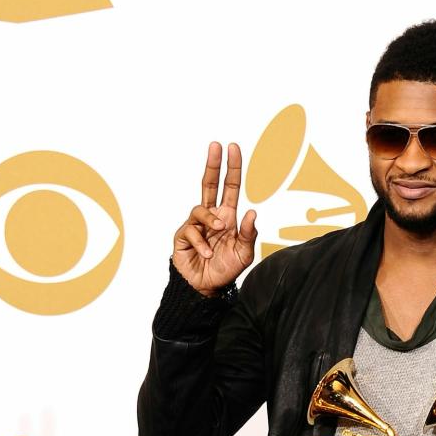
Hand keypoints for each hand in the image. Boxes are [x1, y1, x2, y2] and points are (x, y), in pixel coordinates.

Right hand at [171, 142, 257, 295]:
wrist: (206, 288)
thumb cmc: (225, 270)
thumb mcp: (244, 254)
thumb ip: (249, 234)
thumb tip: (252, 212)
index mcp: (228, 217)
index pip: (230, 187)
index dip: (232, 168)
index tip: (232, 148)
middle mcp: (211, 217)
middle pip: (209, 185)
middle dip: (213, 165)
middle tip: (216, 146)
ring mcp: (196, 225)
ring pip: (200, 209)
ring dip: (211, 219)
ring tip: (220, 231)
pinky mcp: (183, 236)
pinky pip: (191, 231)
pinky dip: (202, 243)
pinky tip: (208, 254)